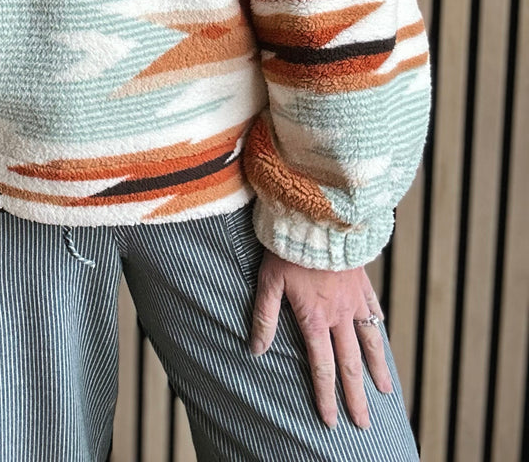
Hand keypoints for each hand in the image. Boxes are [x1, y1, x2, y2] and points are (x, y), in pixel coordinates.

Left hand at [249, 250, 392, 428]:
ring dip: (377, 368)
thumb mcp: (268, 281)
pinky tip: (379, 330)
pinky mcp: (361, 279)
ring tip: (384, 391)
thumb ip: (264, 317)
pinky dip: (377, 324)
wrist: (318, 216)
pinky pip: (373, 307)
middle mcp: (340, 314)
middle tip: (364, 423)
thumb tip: (256, 350)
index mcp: (316, 318)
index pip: (322, 367)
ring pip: (370, 340)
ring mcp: (355, 298)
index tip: (330, 421)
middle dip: (356, 397)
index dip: (326, 396)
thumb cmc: (288, 247)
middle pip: (350, 364)